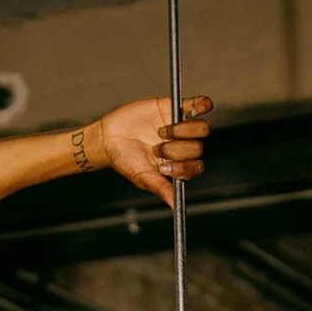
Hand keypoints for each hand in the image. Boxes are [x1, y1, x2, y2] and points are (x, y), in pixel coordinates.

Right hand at [83, 96, 211, 204]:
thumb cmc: (124, 160)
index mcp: (178, 165)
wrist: (109, 137)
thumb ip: (160, 188)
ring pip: (201, 129)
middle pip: (197, 148)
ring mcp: (181, 127)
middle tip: (155, 148)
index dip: (183, 167)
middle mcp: (183, 146)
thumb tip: (174, 206)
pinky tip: (196, 109)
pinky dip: (202, 105)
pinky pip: (200, 105)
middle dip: (175, 150)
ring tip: (160, 131)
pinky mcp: (176, 107)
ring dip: (181, 131)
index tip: (164, 167)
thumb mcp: (142, 177)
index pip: (195, 167)